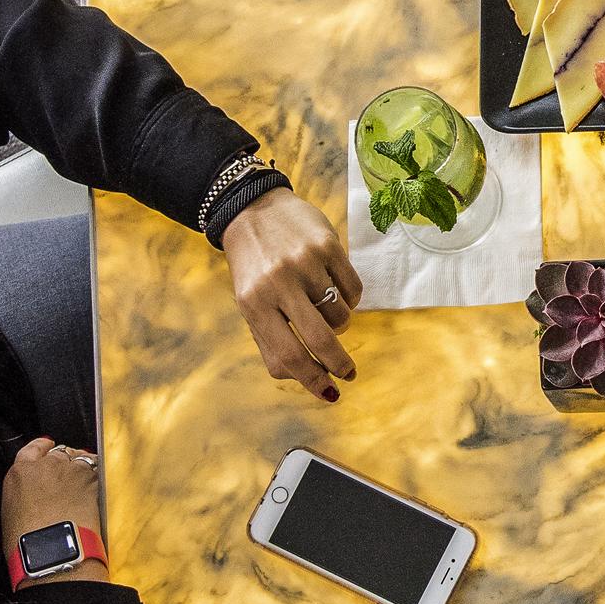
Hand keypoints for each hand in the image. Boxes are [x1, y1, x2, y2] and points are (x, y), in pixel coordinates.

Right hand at [2, 437, 106, 576]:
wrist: (54, 551)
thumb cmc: (30, 544)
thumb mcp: (13, 515)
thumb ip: (24, 496)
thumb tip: (34, 500)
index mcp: (19, 474)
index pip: (32, 450)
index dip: (43, 448)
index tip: (48, 446)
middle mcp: (44, 466)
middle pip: (59, 453)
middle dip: (64, 461)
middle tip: (69, 475)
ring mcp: (69, 470)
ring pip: (80, 457)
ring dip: (83, 466)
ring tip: (85, 481)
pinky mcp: (91, 479)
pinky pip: (98, 468)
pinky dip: (99, 474)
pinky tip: (98, 485)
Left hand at [220, 190, 360, 402]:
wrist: (252, 210)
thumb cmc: (254, 268)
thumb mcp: (251, 305)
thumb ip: (272, 342)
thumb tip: (307, 379)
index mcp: (253, 304)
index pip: (288, 357)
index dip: (313, 381)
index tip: (330, 393)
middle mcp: (278, 283)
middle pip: (321, 340)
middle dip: (340, 365)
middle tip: (348, 372)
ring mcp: (304, 263)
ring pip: (340, 316)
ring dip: (339, 323)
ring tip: (326, 311)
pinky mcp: (327, 245)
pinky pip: (353, 290)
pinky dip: (350, 299)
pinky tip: (335, 290)